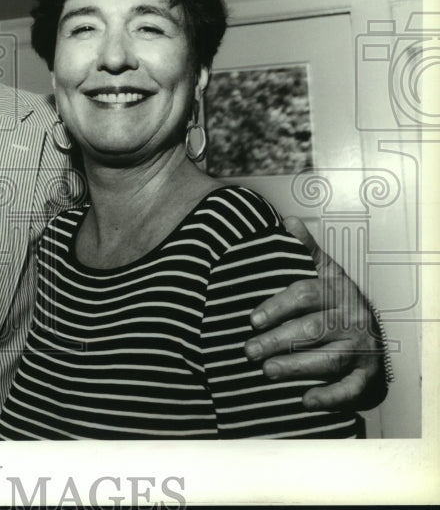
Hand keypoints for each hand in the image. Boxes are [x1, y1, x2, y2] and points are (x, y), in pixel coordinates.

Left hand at [245, 217, 388, 411]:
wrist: (373, 328)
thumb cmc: (337, 299)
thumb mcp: (325, 271)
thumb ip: (305, 250)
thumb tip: (288, 220)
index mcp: (337, 291)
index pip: (305, 294)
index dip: (277, 305)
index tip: (251, 319)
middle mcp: (352, 319)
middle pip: (313, 329)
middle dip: (279, 340)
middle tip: (249, 351)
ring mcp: (362, 348)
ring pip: (330, 359)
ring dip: (298, 366)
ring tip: (268, 372)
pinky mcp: (367, 375)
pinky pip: (352, 388)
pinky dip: (331, 397)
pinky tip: (305, 400)